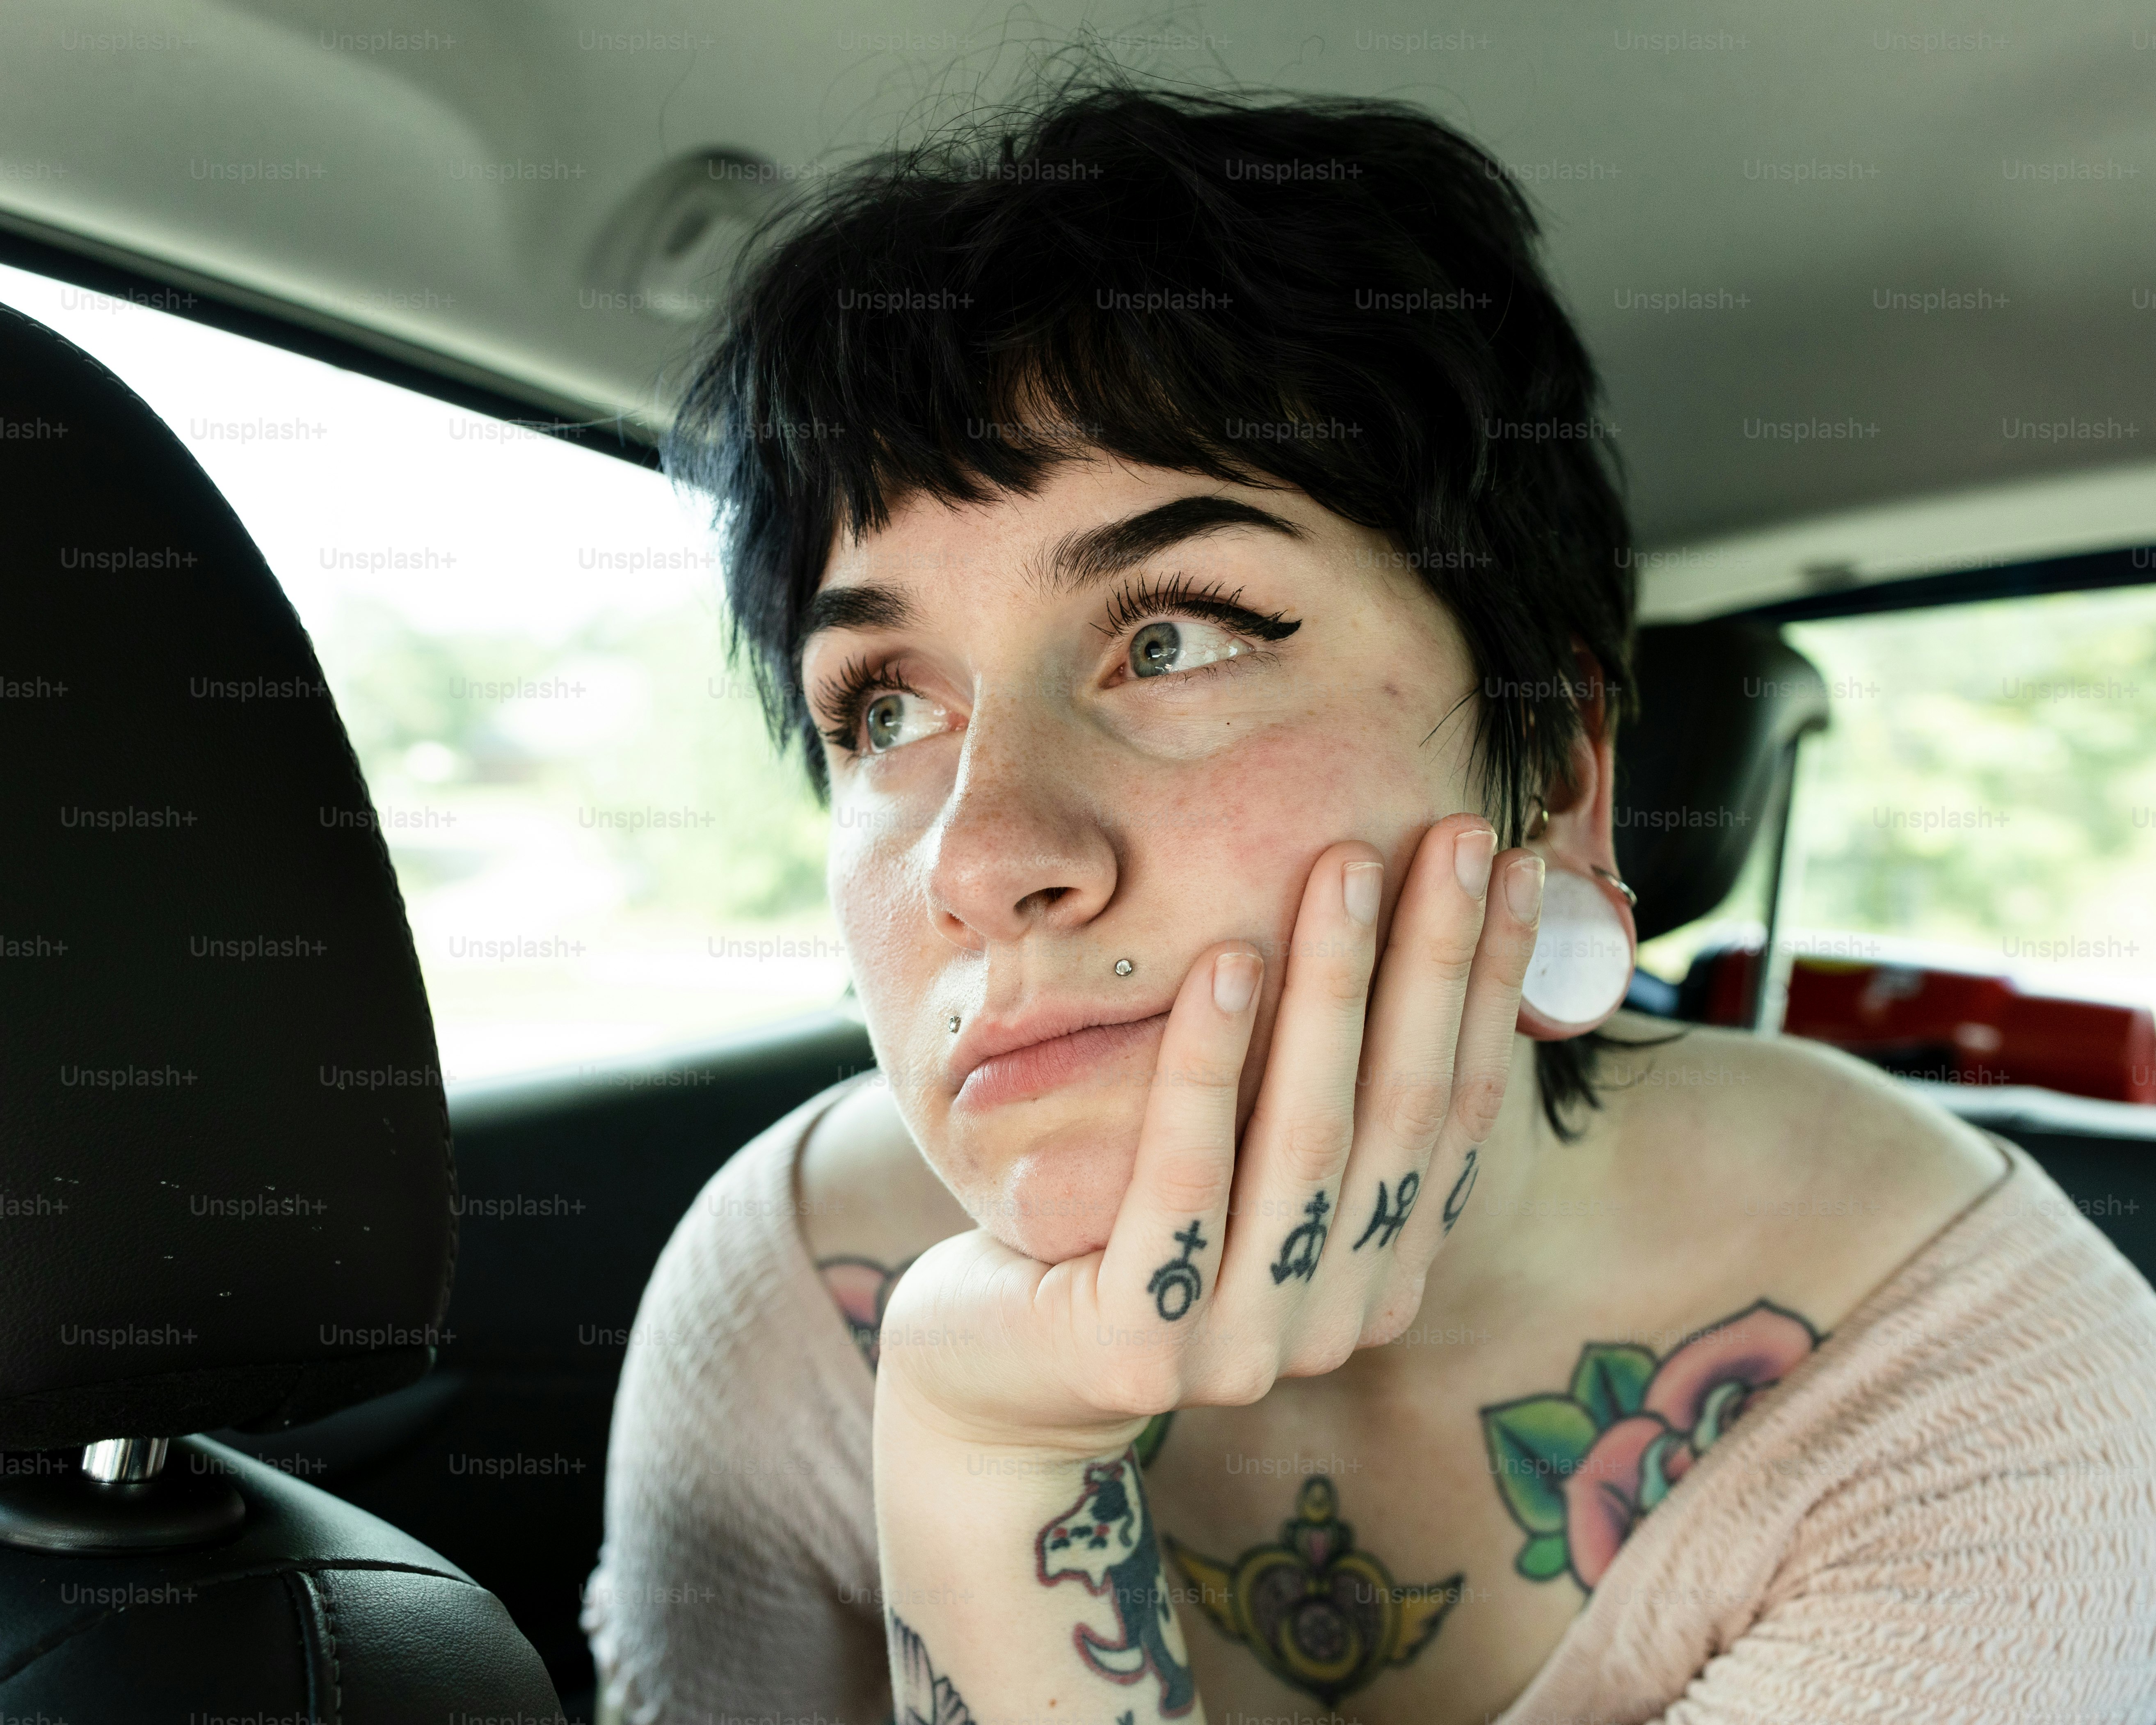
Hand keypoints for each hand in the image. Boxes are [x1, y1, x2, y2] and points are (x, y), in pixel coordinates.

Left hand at [874, 814, 1544, 1453]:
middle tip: (1452, 832)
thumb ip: (1317, 1097)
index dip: (1490, 986)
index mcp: (1380, 1273)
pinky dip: (1209, 1064)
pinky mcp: (1147, 1347)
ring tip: (1344, 865)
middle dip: (1433, 961)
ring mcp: (1248, 1346)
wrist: (990, 1375)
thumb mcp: (1240, 1159)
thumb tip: (1415, 935)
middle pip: (1401, 1111)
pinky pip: (1185, 1181)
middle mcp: (1338, 1318)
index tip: (1512, 866)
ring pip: (1309, 1139)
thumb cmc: (1119, 1231)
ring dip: (1333, 990)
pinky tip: (1227, 961)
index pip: (1456, 1109)